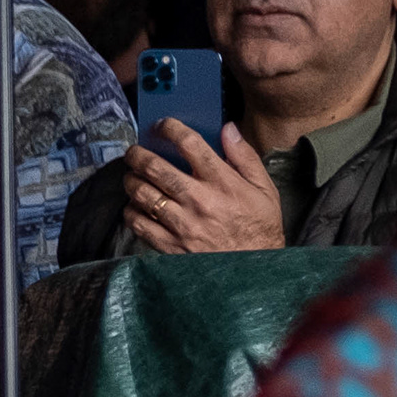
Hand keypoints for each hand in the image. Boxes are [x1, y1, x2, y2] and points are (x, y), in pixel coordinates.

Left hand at [121, 121, 286, 255]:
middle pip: (155, 167)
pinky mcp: (171, 246)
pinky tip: (136, 206)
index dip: (171, 128)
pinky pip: (139, 224)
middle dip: (138, 154)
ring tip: (132, 177)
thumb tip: (228, 129)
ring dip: (131, 180)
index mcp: (222, 182)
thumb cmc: (260, 228)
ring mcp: (182, 225)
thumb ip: (245, 157)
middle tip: (134, 152)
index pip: (190, 144)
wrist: (255, 271)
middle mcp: (198, 201)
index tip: (163, 125)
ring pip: (142, 194)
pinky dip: (131, 211)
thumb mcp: (264, 189)